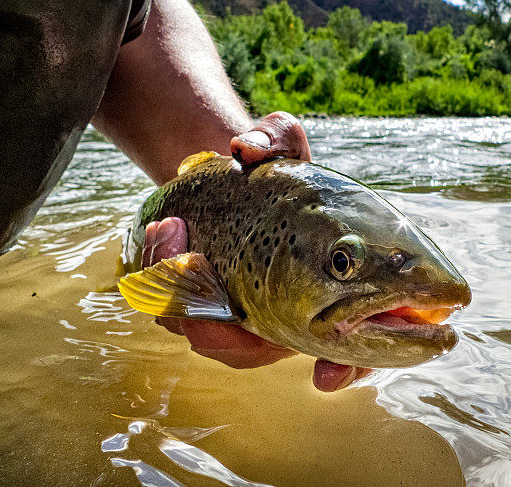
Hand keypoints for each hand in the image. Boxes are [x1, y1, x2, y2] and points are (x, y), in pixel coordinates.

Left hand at [143, 114, 371, 391]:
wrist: (229, 185)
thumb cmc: (270, 175)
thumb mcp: (281, 145)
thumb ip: (277, 137)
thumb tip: (248, 151)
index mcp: (326, 295)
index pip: (351, 350)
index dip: (345, 368)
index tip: (327, 375)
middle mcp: (283, 320)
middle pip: (256, 352)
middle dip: (223, 329)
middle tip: (196, 264)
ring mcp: (238, 323)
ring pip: (207, 336)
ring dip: (180, 293)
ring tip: (170, 230)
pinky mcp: (198, 311)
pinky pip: (176, 314)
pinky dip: (160, 280)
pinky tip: (162, 232)